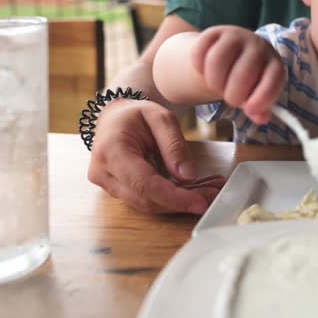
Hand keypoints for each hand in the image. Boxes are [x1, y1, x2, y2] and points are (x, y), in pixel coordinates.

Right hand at [87, 98, 224, 213]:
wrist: (115, 117)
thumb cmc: (135, 114)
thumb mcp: (161, 118)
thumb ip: (174, 145)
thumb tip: (187, 176)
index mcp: (111, 151)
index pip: (144, 184)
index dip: (174, 197)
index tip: (200, 203)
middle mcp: (104, 173)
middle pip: (147, 199)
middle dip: (183, 201)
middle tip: (213, 195)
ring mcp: (108, 185)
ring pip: (149, 204)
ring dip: (181, 202)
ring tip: (210, 191)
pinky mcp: (118, 191)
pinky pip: (147, 200)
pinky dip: (172, 198)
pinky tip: (195, 190)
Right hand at [192, 26, 286, 123]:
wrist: (231, 56)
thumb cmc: (248, 82)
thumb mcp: (255, 95)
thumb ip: (258, 108)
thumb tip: (262, 118)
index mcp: (274, 64)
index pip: (273, 78)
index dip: (262, 96)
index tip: (249, 110)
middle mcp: (258, 46)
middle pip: (242, 73)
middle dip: (232, 94)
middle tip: (230, 99)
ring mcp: (236, 36)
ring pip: (216, 61)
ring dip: (213, 82)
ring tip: (217, 86)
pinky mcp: (214, 31)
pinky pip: (200, 51)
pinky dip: (199, 67)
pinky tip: (205, 70)